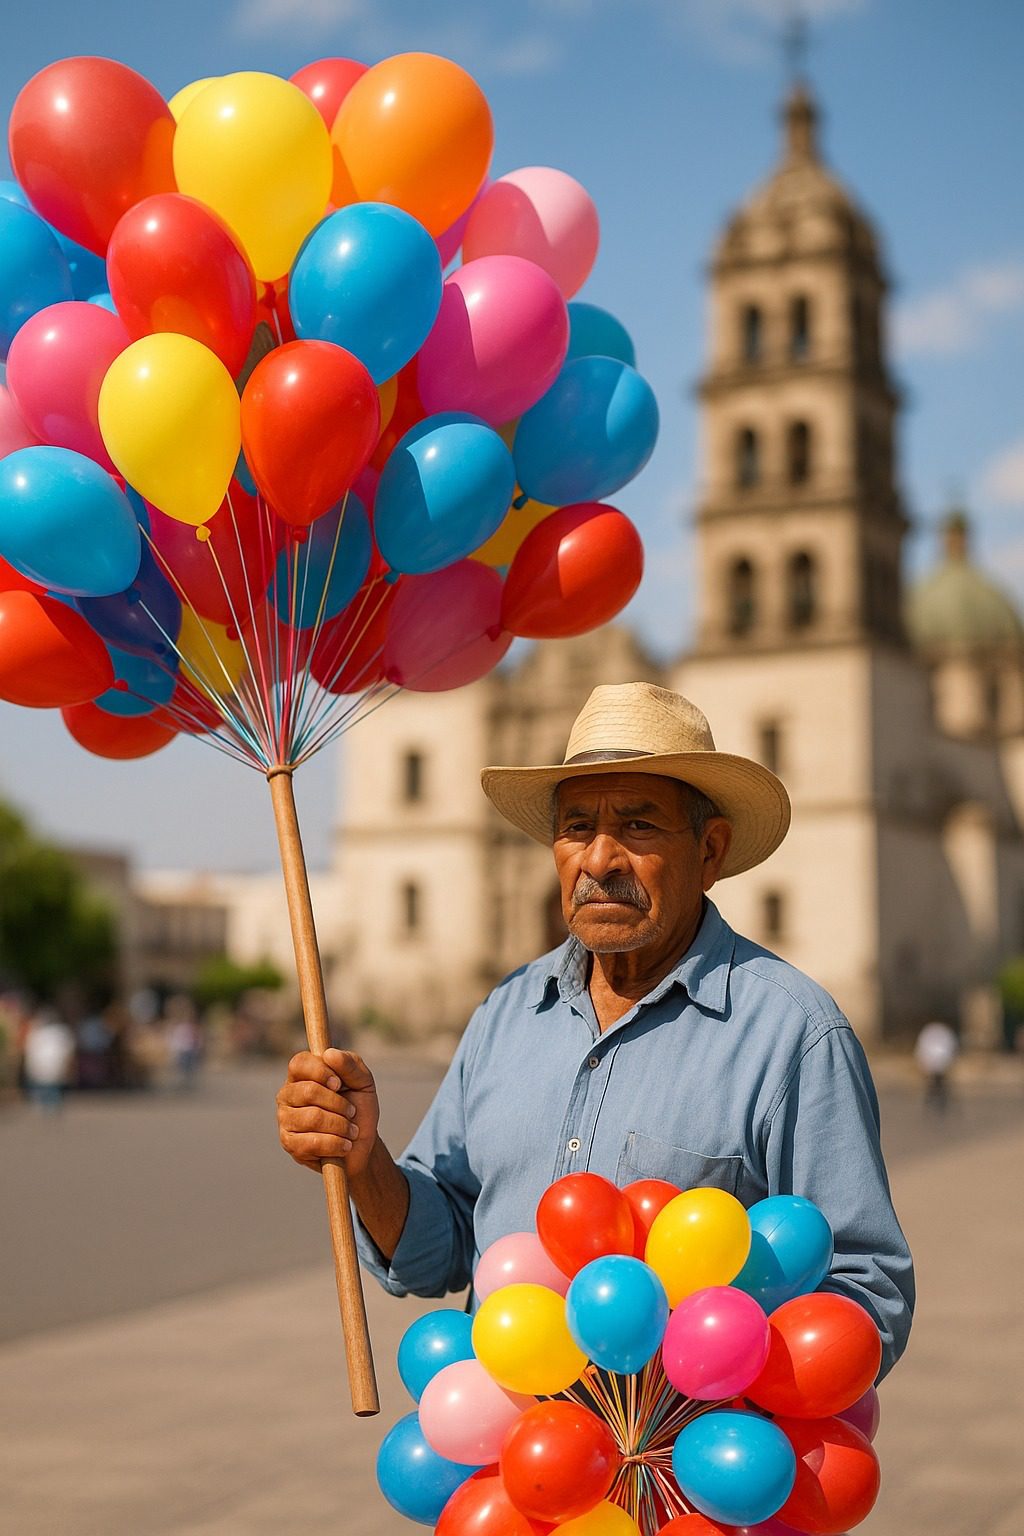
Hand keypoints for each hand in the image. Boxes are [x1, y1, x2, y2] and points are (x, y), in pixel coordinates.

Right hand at [276, 1047, 379, 1177]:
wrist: (361, 1144)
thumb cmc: (359, 1108)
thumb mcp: (363, 1082)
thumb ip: (350, 1064)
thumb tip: (329, 1054)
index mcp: (302, 1074)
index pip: (299, 1063)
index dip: (321, 1072)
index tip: (340, 1084)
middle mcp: (288, 1095)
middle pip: (309, 1091)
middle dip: (339, 1104)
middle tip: (352, 1112)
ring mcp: (285, 1119)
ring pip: (313, 1118)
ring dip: (341, 1126)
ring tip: (351, 1131)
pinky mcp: (289, 1144)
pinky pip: (312, 1142)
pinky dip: (336, 1144)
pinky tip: (344, 1145)